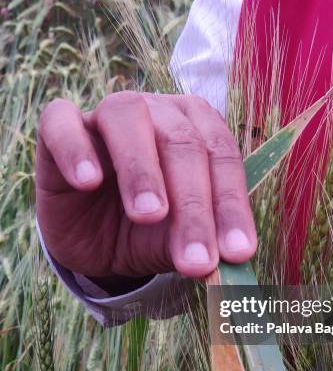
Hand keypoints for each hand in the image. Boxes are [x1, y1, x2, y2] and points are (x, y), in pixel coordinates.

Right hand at [36, 91, 256, 278]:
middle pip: (181, 141)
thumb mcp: (176, 239)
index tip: (236, 252)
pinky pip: (61, 122)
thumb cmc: (147, 231)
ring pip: (128, 116)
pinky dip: (75, 148)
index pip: (221, 156)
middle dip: (193, 204)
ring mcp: (106, 114)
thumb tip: (232, 260)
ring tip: (148, 215)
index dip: (230, 205)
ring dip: (141, 168)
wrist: (95, 239)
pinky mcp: (59, 129)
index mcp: (197, 127)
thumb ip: (201, 240)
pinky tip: (87, 183)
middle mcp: (157, 111)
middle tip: (196, 258)